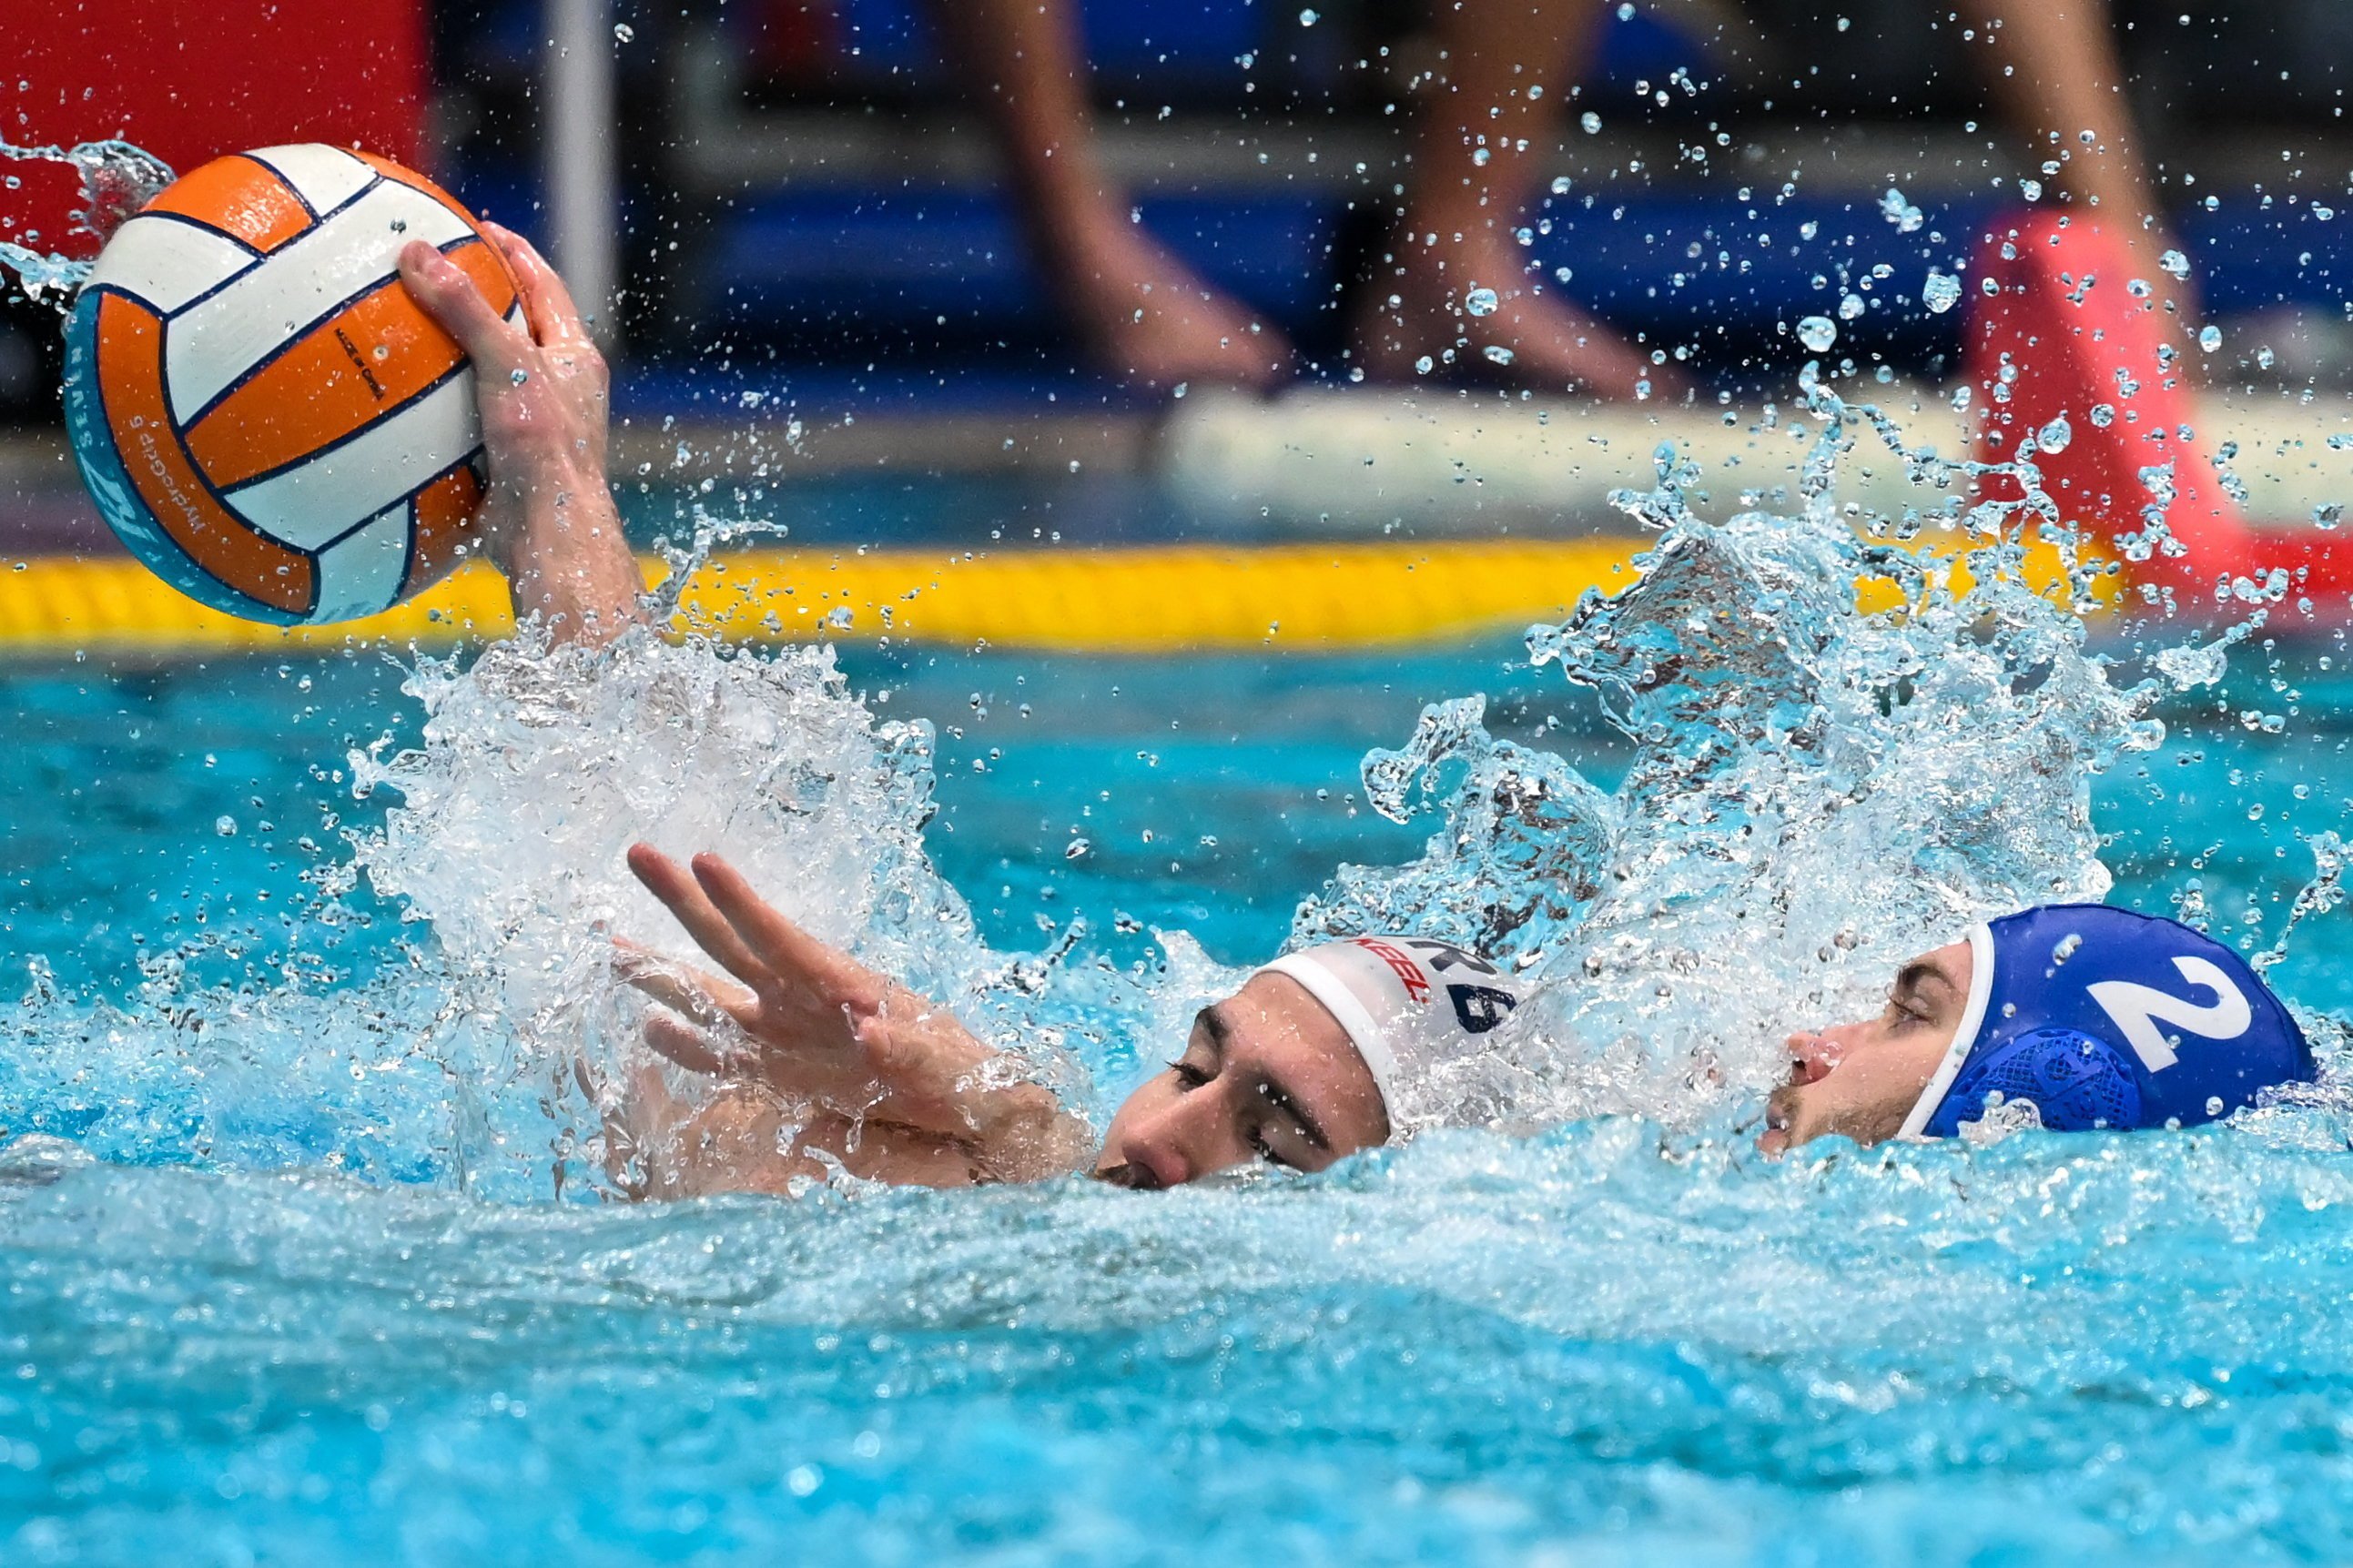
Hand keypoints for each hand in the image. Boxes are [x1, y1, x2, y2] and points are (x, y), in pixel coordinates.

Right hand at [396, 224, 643, 644]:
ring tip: (399, 329)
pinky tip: (388, 405)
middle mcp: (561, 390)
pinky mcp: (504, 463)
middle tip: (431, 269)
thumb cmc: (544, 451)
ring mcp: (532, 428)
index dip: (511, 250)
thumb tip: (415, 252)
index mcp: (575, 359)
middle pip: (517, 327)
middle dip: (477, 298)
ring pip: (485, 378)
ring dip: (448, 356)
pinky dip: (428, 409)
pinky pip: (460, 424)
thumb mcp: (507, 366)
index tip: (476, 225)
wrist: (549, 540)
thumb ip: (465, 309)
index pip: (545, 285)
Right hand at [617, 845, 1089, 1183]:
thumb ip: (923, 1055)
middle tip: (635, 854)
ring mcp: (793, 1047)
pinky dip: (687, 1049)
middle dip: (685, 903)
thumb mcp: (974, 1079)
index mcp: (856, 994)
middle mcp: (813, 1010)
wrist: (999, 1147)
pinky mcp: (787, 1088)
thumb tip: (869, 1028)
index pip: (789, 942)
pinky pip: (727, 1063)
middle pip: (736, 947)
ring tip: (611, 946)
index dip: (746, 904)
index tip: (704, 858)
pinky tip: (648, 1032)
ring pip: (714, 1000)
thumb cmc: (995, 1102)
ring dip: (664, 974)